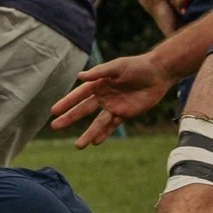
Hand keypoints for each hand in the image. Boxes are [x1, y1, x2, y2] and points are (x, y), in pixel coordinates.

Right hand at [48, 52, 177, 147]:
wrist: (158, 73)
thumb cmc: (137, 66)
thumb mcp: (117, 67)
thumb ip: (99, 72)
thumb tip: (79, 76)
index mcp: (98, 84)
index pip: (79, 95)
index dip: (67, 103)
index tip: (54, 111)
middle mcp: (103, 96)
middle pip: (83, 110)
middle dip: (69, 118)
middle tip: (55, 126)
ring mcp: (113, 106)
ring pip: (97, 123)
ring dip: (88, 134)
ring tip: (78, 146)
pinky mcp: (124, 114)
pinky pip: (112, 126)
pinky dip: (104, 134)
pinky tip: (95, 142)